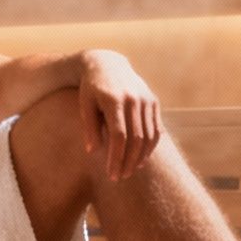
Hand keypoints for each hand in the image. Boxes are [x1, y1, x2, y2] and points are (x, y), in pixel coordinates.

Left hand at [79, 50, 161, 181]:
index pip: (119, 136)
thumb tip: (93, 152)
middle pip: (135, 139)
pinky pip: (156, 129)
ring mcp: (146, 99)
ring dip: (140, 157)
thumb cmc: (91, 89)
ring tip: (129, 170)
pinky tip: (141, 159)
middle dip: (128, 161)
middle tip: (120, 177)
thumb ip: (90, 128)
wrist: (107, 64)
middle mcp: (133, 99)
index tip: (111, 174)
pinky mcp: (153, 101)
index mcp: (114, 99)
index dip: (116, 158)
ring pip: (148, 136)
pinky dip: (150, 146)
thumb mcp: (85, 105)